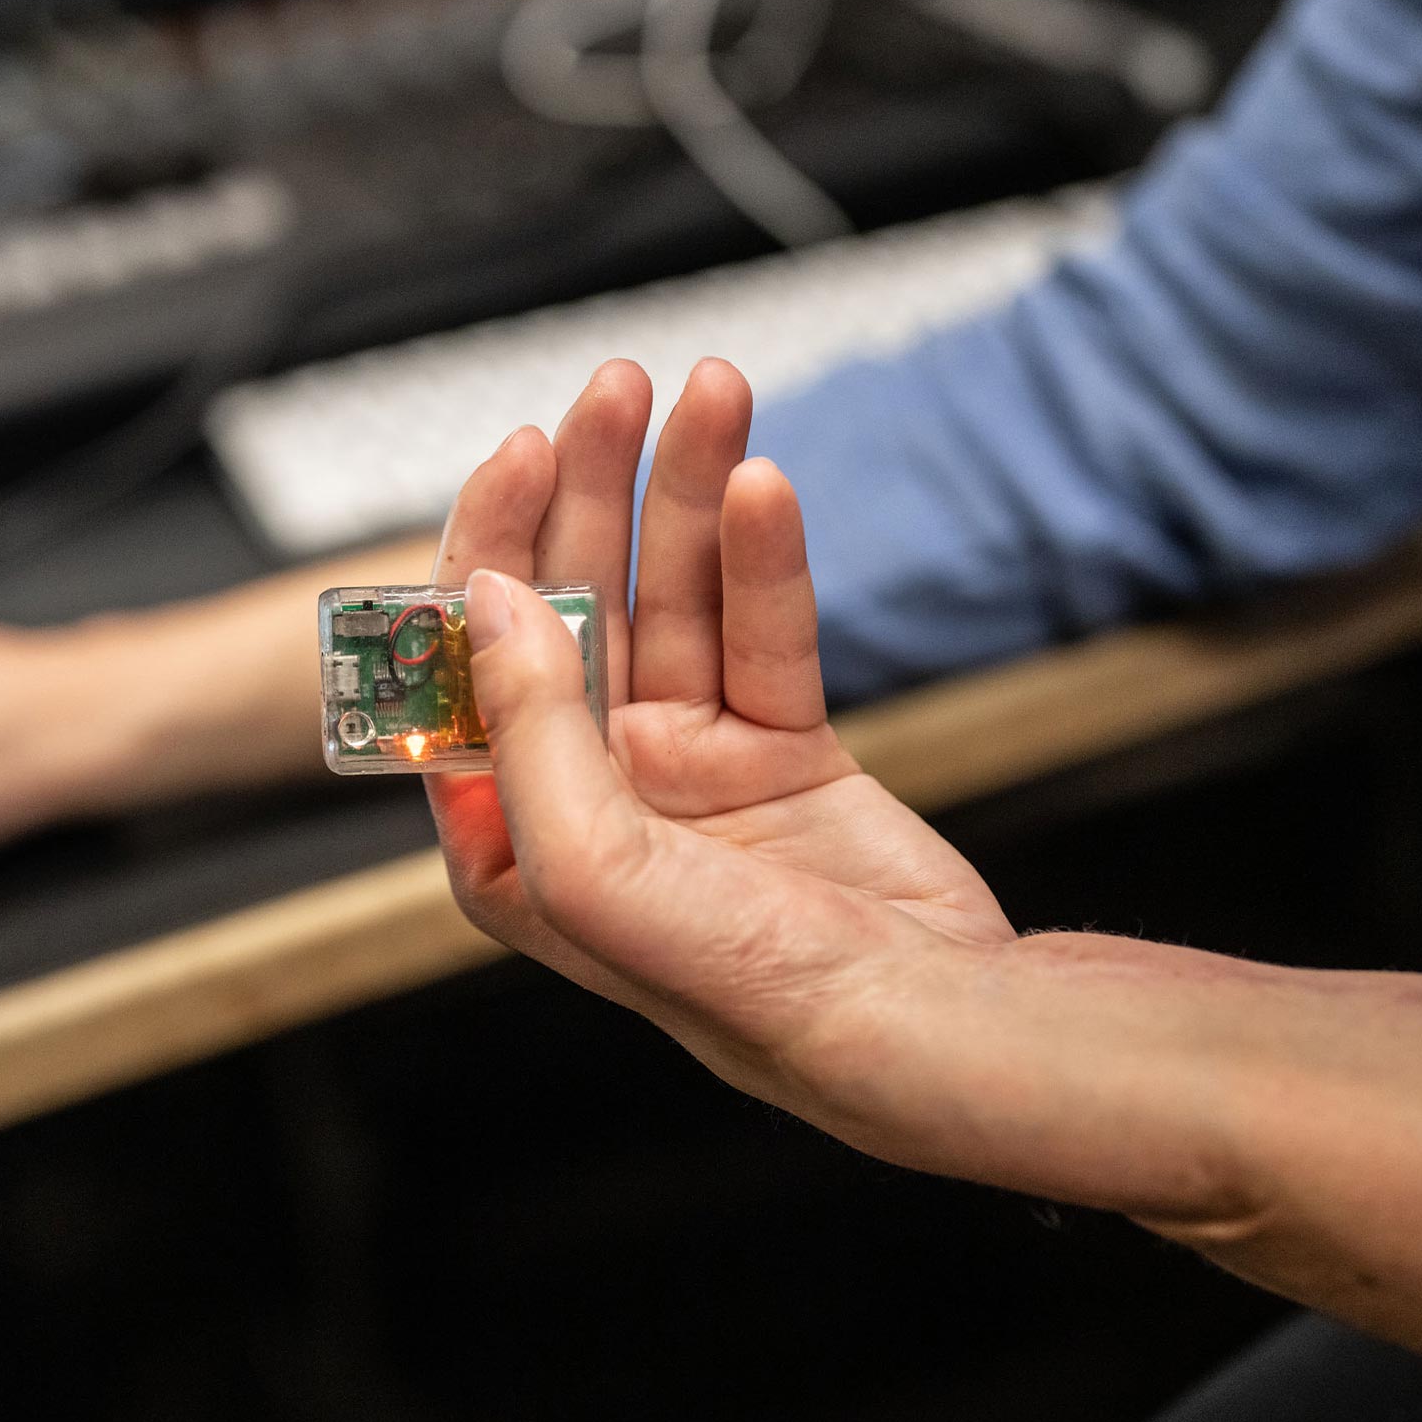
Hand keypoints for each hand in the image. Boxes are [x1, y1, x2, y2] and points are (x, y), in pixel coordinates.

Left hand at [429, 358, 1030, 1171]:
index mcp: (518, 850)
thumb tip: (489, 605)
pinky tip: (763, 486)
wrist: (950, 1031)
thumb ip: (533, 738)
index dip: (483, 552)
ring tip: (713, 396)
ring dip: (684, 496)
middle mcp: (593, 803)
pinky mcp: (780, 752)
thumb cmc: (771, 1001)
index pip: (471, 673)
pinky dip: (763, 560)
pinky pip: (760, 632)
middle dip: (587, 493)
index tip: (518, 456)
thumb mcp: (606, 879)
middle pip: (568, 611)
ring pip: (671, 601)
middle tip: (616, 390)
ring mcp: (688, 773)